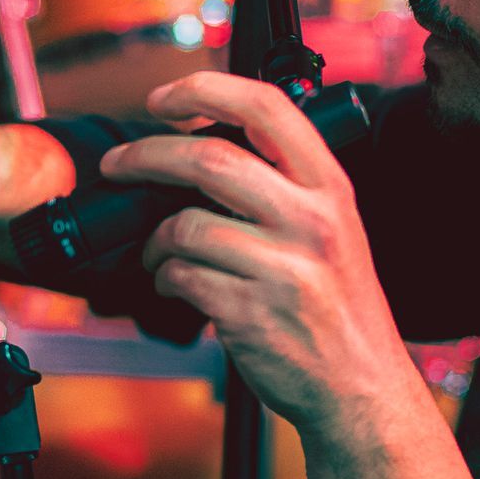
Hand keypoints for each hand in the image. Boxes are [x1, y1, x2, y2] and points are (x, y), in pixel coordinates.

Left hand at [101, 72, 421, 434]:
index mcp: (330, 188)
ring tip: (158, 252)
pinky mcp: (251, 313)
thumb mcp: (334, 230)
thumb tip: (201, 148)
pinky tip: (176, 284)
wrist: (362, 388)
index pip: (267, 108)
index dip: (204, 90)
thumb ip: (285, 186)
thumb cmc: (339, 306)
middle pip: (209, 160)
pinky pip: (182, 276)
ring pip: (185, 225)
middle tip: (117, 163)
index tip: (162, 98)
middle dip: (146, 155)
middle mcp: (312, 221)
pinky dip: (166, 277)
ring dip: (155, 239)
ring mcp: (283, 268)